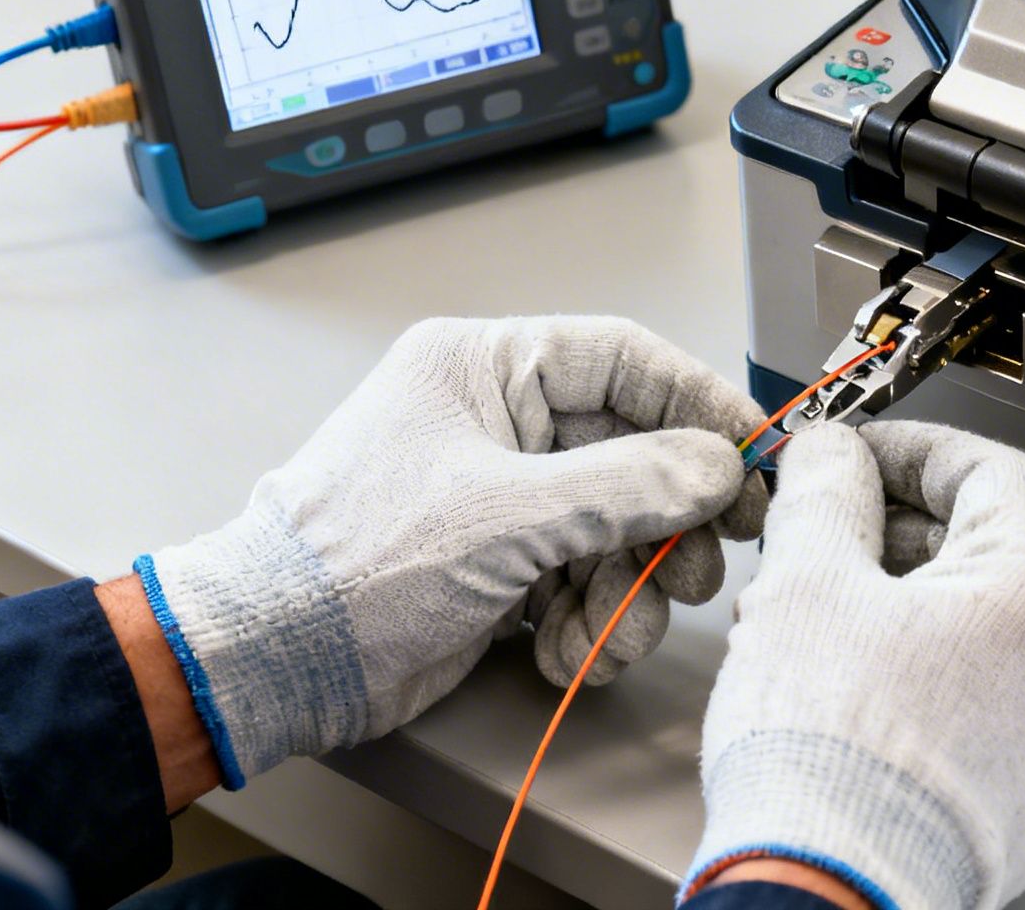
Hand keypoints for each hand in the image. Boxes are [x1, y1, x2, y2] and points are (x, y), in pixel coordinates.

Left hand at [136, 317, 764, 786]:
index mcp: (486, 368)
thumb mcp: (506, 517)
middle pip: (634, 453)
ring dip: (631, 588)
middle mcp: (499, 422)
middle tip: (703, 566)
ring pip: (618, 525)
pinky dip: (591, 622)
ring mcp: (504, 495)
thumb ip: (627, 486)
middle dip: (670, 522)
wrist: (269, 665)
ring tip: (615, 633)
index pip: (624, 360)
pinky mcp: (502, 562)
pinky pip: (585, 576)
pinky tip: (566, 651)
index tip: (755, 454)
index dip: (699, 404)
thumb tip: (717, 466)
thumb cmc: (352, 566)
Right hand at [685, 422, 1024, 909]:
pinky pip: (1020, 704)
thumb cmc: (832, 756)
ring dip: (945, 603)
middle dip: (934, 524)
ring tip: (853, 618)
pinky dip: (963, 676)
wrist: (840, 887)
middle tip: (856, 530)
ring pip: (1021, 630)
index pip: (998, 472)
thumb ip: (826, 496)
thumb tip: (833, 457)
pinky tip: (888, 692)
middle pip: (1022, 545)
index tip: (862, 456)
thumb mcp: (806, 587)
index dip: (920, 451)